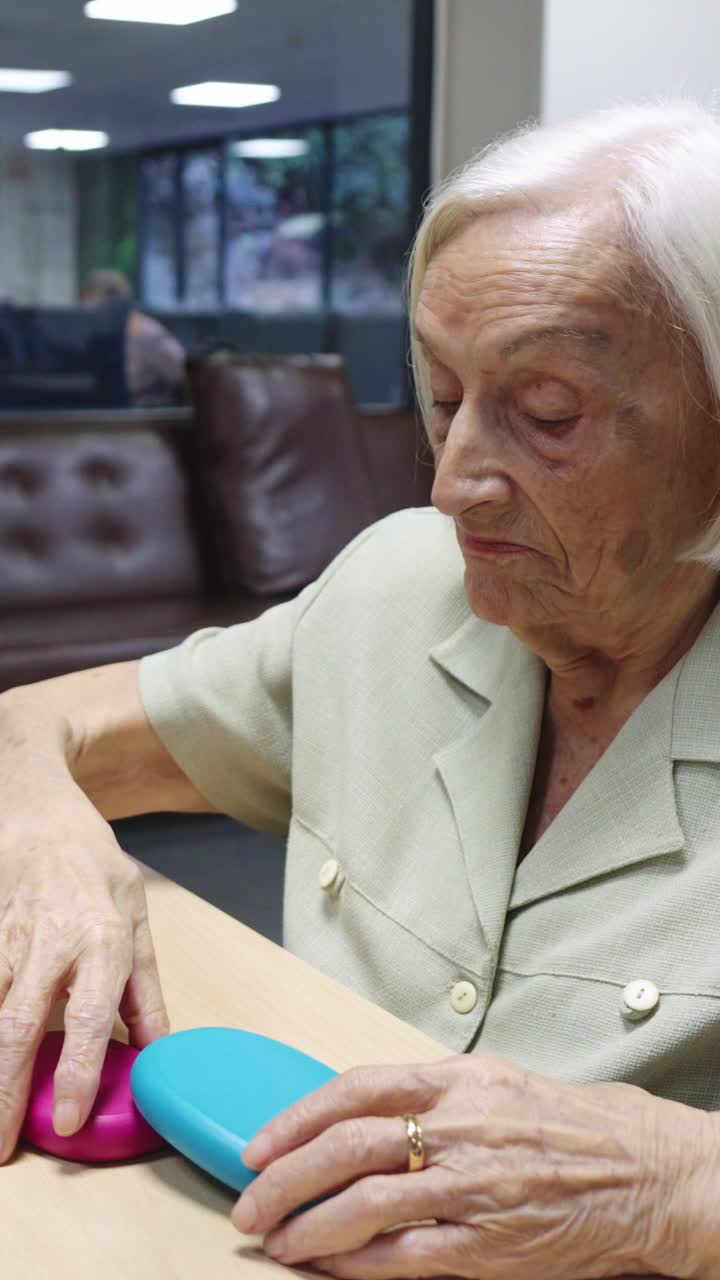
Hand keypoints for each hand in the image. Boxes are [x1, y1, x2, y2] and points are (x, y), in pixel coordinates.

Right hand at [0, 803, 169, 1162]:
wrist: (43, 825)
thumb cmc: (98, 873)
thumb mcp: (139, 921)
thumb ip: (146, 992)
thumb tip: (157, 1051)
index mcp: (102, 942)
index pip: (90, 1018)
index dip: (79, 1072)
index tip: (69, 1118)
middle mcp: (52, 948)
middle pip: (21, 1028)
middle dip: (7, 1091)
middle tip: (2, 1147)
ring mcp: (11, 948)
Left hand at [232, 1053, 703, 1277]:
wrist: (642, 1171)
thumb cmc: (568, 1124)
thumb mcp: (496, 1082)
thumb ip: (431, 1093)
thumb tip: (357, 1114)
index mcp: (458, 1079)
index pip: (356, 1088)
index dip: (296, 1116)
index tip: (258, 1143)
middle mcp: (459, 1126)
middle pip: (346, 1146)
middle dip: (284, 1177)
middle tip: (248, 1202)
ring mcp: (472, 1187)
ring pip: (365, 1205)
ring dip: (309, 1228)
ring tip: (277, 1241)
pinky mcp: (487, 1246)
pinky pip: (404, 1258)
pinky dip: (356, 1266)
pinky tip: (328, 1269)